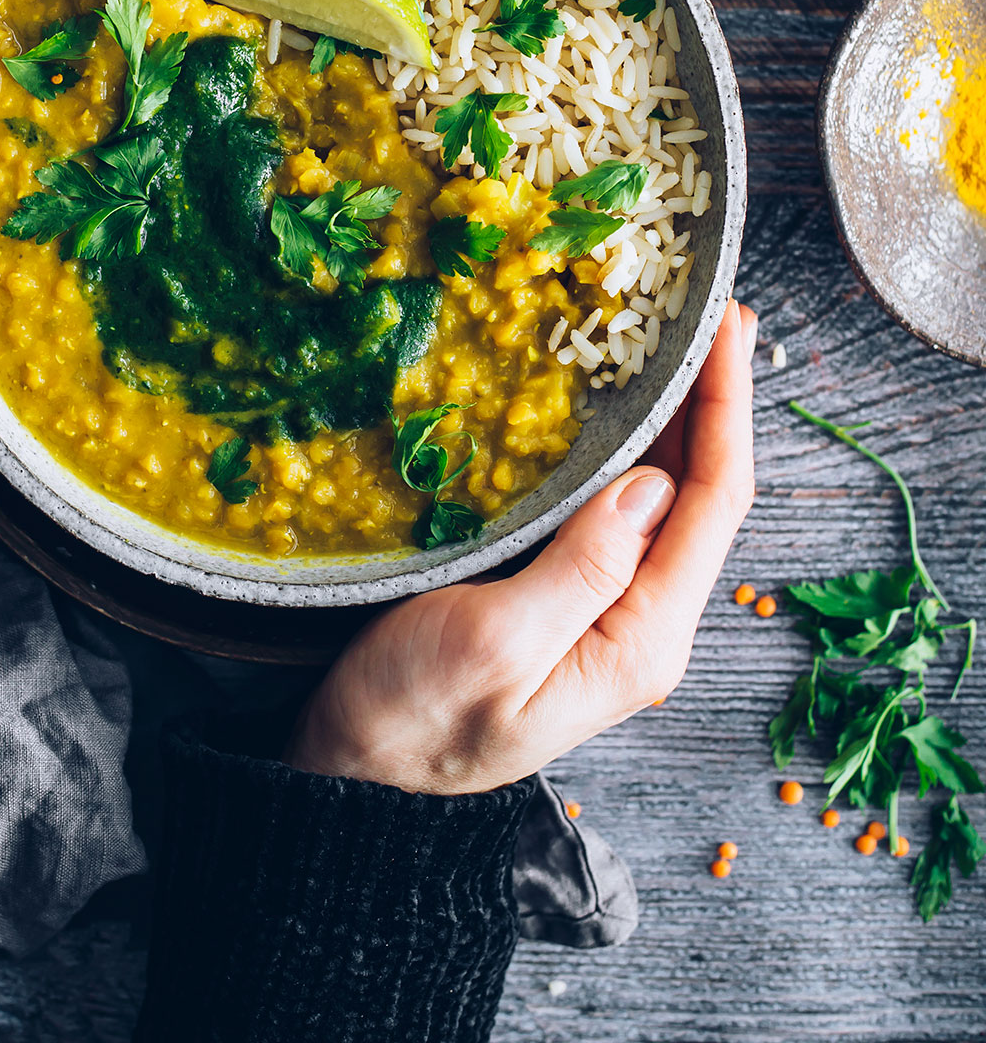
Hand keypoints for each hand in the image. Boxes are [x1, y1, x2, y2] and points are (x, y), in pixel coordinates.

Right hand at [285, 300, 756, 794]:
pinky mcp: (571, 596)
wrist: (357, 774)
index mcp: (641, 639)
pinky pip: (622, 509)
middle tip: (714, 311)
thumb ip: (582, 569)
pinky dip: (634, 445)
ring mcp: (609, 611)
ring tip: (682, 339)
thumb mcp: (494, 642)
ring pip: (667, 497)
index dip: (726, 408)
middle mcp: (642, 624)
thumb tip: (652, 484)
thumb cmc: (412, 718)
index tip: (727, 329)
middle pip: (704, 494)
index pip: (714, 504)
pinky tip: (622, 404)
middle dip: (716, 400)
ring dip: (680, 417)